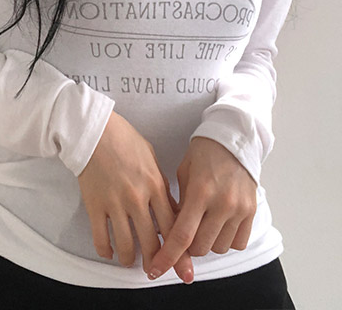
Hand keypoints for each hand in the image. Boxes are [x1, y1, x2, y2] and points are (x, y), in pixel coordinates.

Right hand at [78, 111, 193, 282]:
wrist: (94, 130)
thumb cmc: (123, 139)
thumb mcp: (152, 158)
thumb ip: (162, 186)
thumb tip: (171, 211)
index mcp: (155, 185)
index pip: (173, 228)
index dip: (180, 252)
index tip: (183, 267)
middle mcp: (137, 198)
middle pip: (152, 243)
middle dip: (157, 263)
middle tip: (158, 271)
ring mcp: (115, 203)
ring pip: (127, 245)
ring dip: (131, 260)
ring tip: (132, 262)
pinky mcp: (94, 204)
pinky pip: (100, 237)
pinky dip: (106, 250)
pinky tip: (110, 252)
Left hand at [147, 136, 257, 282]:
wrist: (233, 139)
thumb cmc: (203, 153)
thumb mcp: (183, 173)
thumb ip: (178, 202)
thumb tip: (170, 230)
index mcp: (200, 192)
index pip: (182, 234)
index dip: (167, 256)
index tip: (156, 269)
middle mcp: (222, 203)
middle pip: (200, 247)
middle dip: (187, 247)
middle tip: (182, 233)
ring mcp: (239, 209)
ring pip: (219, 247)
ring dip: (207, 243)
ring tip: (202, 224)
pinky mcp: (252, 211)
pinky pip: (238, 242)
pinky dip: (225, 240)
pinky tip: (218, 224)